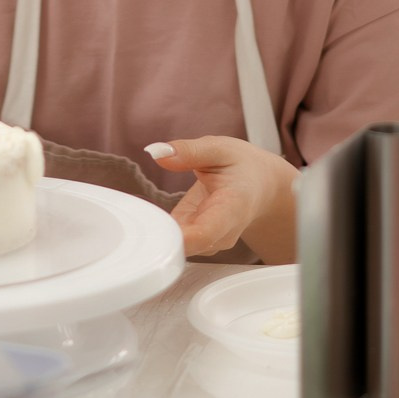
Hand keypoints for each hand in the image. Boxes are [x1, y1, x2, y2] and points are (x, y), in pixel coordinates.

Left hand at [147, 135, 298, 259]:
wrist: (262, 187)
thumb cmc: (244, 168)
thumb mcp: (219, 149)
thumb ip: (188, 151)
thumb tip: (158, 153)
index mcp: (231, 209)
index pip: (204, 234)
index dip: (178, 238)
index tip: (153, 230)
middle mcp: (222, 233)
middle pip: (187, 247)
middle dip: (158, 236)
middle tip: (136, 217)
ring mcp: (210, 241)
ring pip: (178, 248)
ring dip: (156, 234)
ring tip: (142, 212)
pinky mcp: (197, 242)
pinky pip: (174, 242)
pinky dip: (159, 231)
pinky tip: (150, 217)